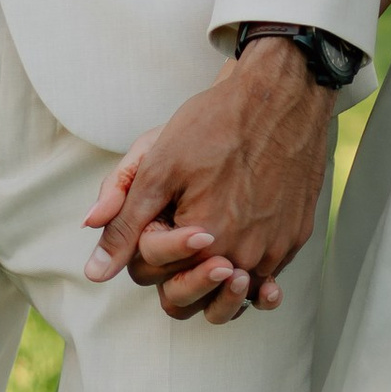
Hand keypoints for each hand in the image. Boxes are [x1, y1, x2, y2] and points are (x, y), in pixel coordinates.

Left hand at [83, 42, 339, 323]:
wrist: (282, 94)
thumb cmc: (216, 123)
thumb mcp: (157, 165)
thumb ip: (125, 223)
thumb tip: (94, 273)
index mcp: (203, 242)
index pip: (154, 274)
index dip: (145, 246)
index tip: (161, 211)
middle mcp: (243, 256)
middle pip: (194, 297)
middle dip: (179, 275)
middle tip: (184, 236)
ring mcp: (274, 250)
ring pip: (234, 296)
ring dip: (218, 285)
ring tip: (212, 253)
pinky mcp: (295, 238)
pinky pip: (268, 275)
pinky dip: (253, 271)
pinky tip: (244, 248)